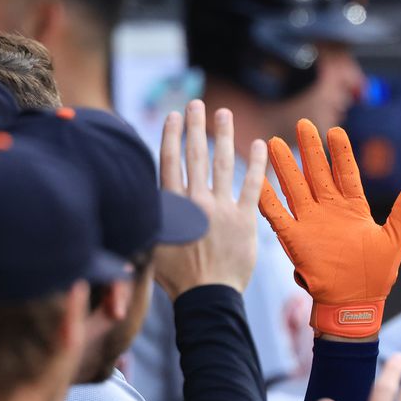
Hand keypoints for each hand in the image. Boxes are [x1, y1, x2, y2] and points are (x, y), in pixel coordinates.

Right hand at [153, 100, 266, 298]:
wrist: (206, 297)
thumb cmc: (176, 278)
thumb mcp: (152, 244)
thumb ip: (152, 217)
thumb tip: (139, 199)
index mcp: (172, 206)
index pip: (169, 161)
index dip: (172, 135)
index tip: (175, 116)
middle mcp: (196, 201)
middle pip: (194, 154)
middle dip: (195, 126)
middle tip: (198, 103)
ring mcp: (222, 208)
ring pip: (222, 163)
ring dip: (222, 135)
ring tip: (224, 114)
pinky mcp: (245, 219)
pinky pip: (253, 185)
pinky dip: (257, 163)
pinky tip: (261, 144)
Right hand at [258, 119, 400, 337]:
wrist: (355, 303)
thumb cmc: (377, 274)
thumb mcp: (396, 238)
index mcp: (354, 209)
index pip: (346, 173)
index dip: (340, 153)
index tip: (334, 130)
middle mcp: (329, 211)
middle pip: (316, 174)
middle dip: (310, 149)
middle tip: (302, 123)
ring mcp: (311, 223)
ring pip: (295, 187)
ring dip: (285, 166)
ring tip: (274, 142)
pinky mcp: (295, 239)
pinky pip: (277, 215)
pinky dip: (267, 198)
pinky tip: (258, 179)